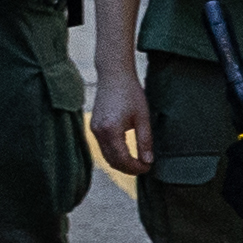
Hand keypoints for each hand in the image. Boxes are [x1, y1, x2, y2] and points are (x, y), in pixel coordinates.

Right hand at [86, 61, 152, 181]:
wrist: (114, 74)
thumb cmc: (130, 92)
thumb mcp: (142, 117)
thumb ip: (145, 141)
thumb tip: (148, 161)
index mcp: (111, 130)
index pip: (123, 159)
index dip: (136, 167)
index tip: (148, 167)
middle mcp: (99, 132)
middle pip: (112, 161)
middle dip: (128, 168)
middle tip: (144, 167)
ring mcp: (94, 129)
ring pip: (106, 156)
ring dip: (121, 162)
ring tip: (137, 161)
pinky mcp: (94, 126)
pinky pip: (103, 147)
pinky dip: (114, 153)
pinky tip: (126, 152)